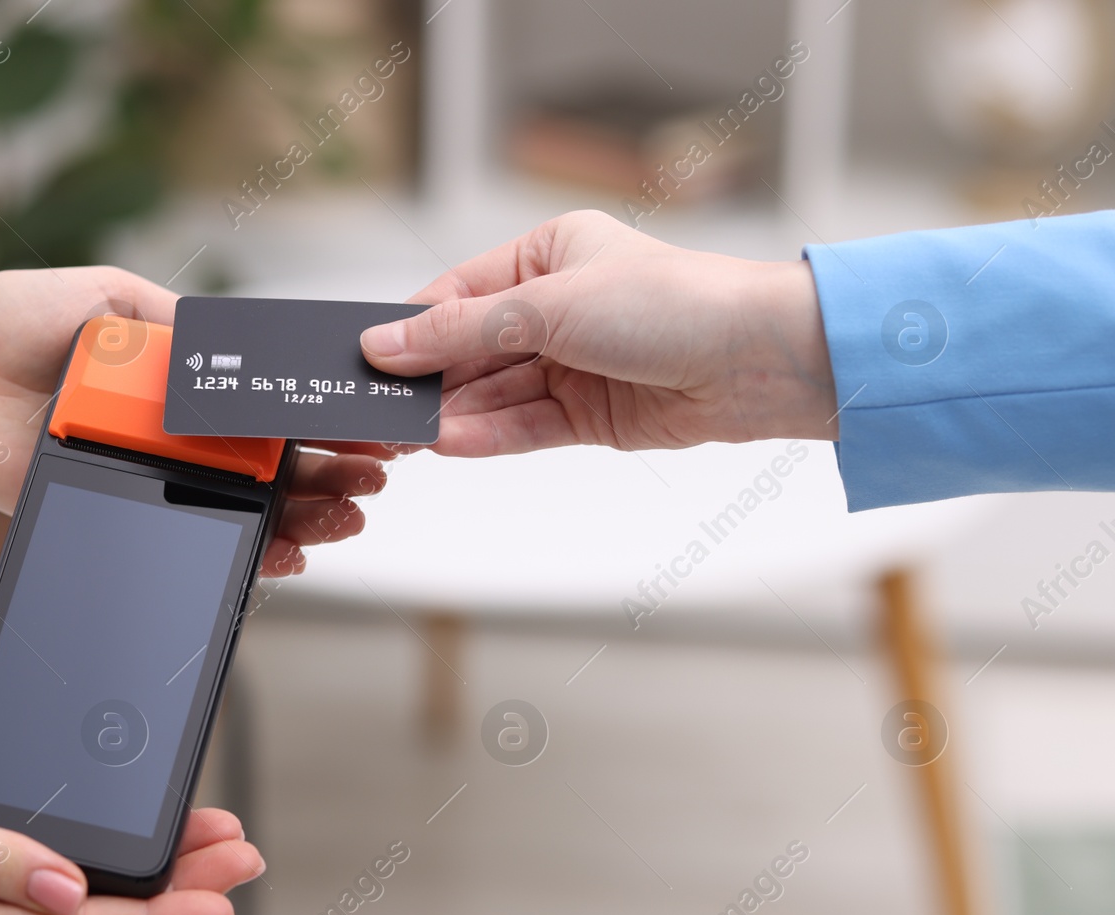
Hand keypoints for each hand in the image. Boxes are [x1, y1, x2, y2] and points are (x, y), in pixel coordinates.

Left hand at [0, 266, 384, 574]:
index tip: (370, 426)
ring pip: (236, 508)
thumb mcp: (108, 296)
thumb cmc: (11, 318)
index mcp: (175, 382)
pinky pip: (178, 540)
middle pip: (267, 465)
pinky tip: (282, 556)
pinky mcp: (104, 509)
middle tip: (375, 483)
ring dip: (302, 518)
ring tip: (347, 519)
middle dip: (330, 476)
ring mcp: (141, 475)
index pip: (263, 407)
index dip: (319, 418)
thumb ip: (172, 325)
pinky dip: (236, 553)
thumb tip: (237, 354)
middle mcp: (168, 433)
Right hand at [0, 703, 264, 914]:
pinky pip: (42, 840)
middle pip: (91, 902)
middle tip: (243, 854)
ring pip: (74, 872)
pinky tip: (123, 818)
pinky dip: (92, 830)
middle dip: (172, 881)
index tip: (221, 897)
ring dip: (141, 855)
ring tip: (208, 834)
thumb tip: (70, 895)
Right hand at [359, 210, 836, 455]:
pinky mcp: (592, 415)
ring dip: (455, 414)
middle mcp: (557, 308)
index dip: (413, 328)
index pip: (458, 294)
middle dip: (431, 379)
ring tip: (408, 436)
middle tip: (379, 409)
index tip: (368, 357)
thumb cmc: (675, 303)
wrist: (761, 360)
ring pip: (495, 393)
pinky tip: (451, 444)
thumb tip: (388, 341)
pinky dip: (490, 436)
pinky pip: (526, 426)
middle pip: (472, 349)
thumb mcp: (549, 307)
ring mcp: (574, 363)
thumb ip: (463, 331)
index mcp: (548, 255)